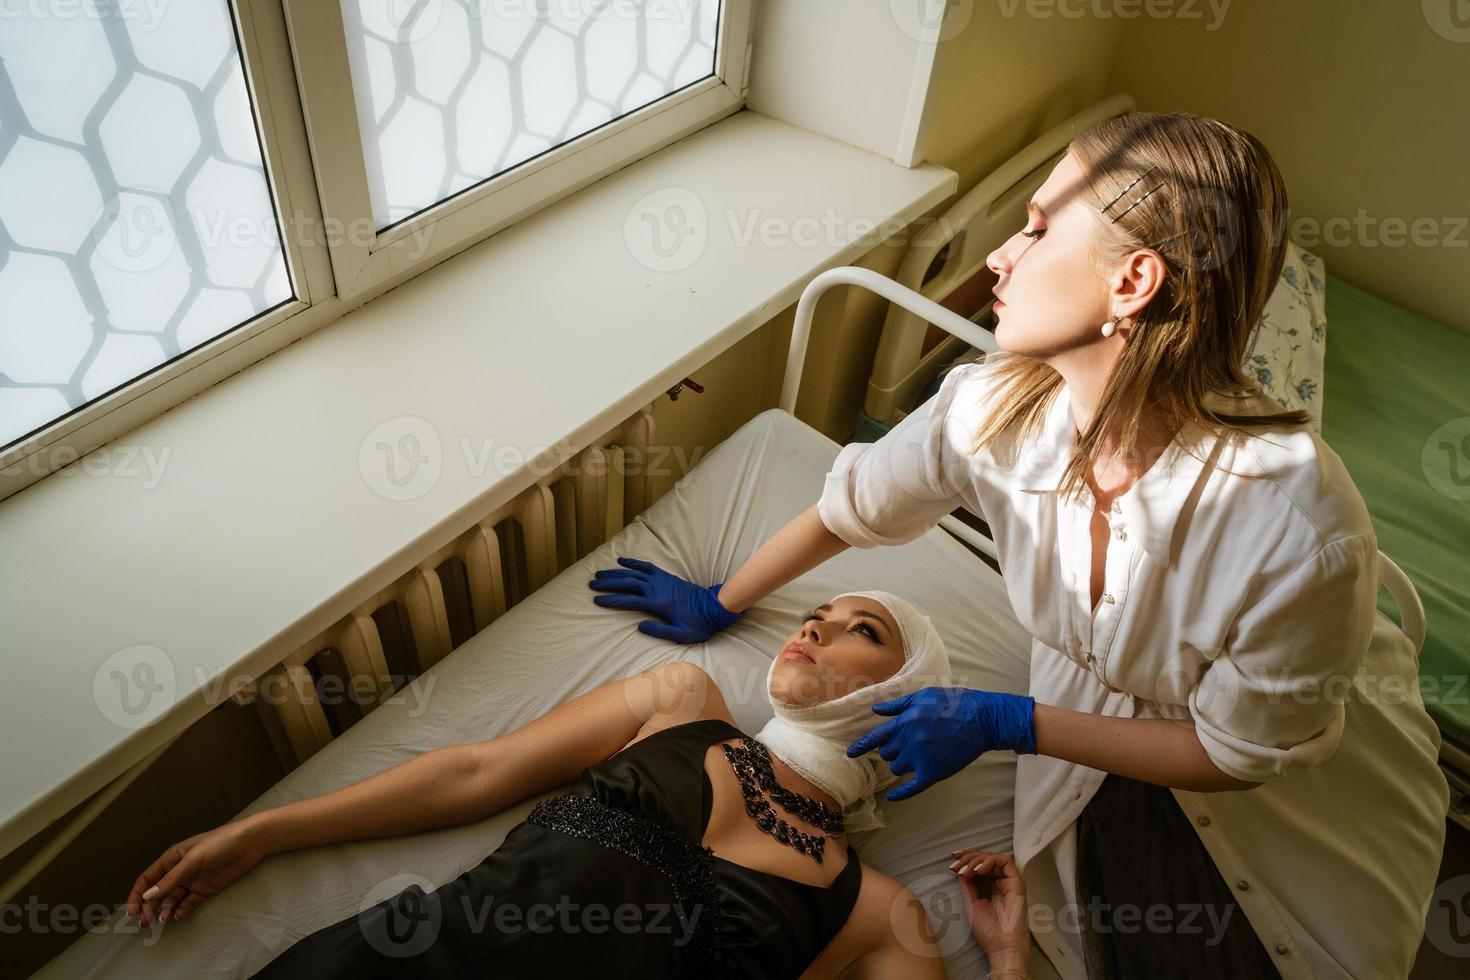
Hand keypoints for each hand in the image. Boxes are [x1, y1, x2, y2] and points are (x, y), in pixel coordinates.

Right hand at [126, 820, 269, 926]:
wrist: (251, 843)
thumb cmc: (220, 843)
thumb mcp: (193, 859)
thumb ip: (172, 878)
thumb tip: (149, 896)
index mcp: (172, 858)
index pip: (148, 878)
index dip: (138, 894)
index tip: (132, 911)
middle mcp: (179, 871)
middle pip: (158, 892)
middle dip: (149, 907)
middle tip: (144, 923)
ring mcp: (193, 881)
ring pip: (172, 899)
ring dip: (166, 909)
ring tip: (164, 918)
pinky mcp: (206, 890)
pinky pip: (190, 902)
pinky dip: (183, 909)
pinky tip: (179, 915)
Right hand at [588, 557, 743, 642]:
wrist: (715, 607)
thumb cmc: (700, 624)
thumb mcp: (682, 635)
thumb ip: (660, 631)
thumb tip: (640, 626)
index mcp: (659, 604)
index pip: (629, 600)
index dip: (611, 600)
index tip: (597, 600)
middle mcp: (658, 589)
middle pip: (627, 583)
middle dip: (608, 584)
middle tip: (592, 584)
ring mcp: (662, 581)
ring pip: (634, 574)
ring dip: (616, 573)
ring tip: (599, 573)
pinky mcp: (666, 577)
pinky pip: (646, 567)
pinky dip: (633, 563)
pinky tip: (621, 561)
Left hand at [846, 687, 1036, 800]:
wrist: (982, 719)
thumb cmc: (953, 703)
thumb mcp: (923, 696)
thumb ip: (898, 705)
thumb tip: (876, 709)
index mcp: (905, 721)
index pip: (876, 737)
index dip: (861, 746)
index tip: (850, 754)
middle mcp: (909, 740)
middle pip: (887, 754)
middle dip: (892, 751)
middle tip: (906, 746)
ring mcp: (921, 758)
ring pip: (897, 768)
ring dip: (900, 765)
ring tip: (914, 757)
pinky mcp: (934, 772)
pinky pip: (911, 787)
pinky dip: (900, 793)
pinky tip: (893, 796)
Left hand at [951, 848, 1029, 965]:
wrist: (1001, 948)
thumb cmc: (989, 933)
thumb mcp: (971, 903)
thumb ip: (968, 885)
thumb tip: (962, 869)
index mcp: (991, 888)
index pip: (979, 866)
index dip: (966, 860)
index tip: (952, 862)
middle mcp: (1001, 883)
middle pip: (986, 859)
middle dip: (968, 857)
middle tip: (956, 863)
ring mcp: (1009, 883)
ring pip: (994, 858)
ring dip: (977, 859)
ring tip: (966, 869)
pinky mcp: (1017, 884)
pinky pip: (1006, 863)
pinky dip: (990, 861)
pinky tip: (979, 869)